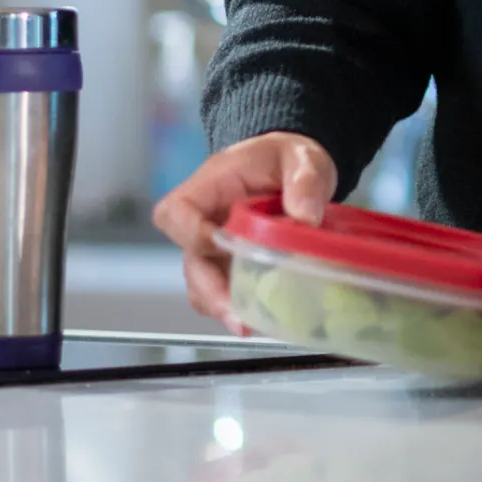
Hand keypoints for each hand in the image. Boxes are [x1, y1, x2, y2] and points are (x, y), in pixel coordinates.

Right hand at [151, 132, 338, 330]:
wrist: (294, 168)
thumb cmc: (288, 158)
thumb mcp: (302, 158)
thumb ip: (304, 182)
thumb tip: (305, 219)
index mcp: (211, 186)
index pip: (176, 212)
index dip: (190, 234)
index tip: (221, 245)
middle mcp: (205, 221)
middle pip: (189, 259)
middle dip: (210, 291)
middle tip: (237, 315)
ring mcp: (215, 247)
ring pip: (202, 283)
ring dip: (222, 306)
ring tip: (250, 324)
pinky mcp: (231, 266)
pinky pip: (224, 291)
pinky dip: (238, 306)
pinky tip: (261, 317)